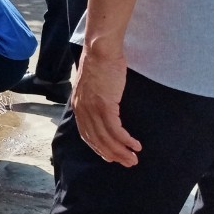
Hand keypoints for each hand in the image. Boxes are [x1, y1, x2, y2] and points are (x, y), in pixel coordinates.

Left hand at [72, 46, 142, 166]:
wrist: (100, 50)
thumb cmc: (100, 64)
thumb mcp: (92, 85)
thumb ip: (94, 98)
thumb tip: (102, 107)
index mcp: (78, 106)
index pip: (86, 134)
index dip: (98, 147)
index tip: (109, 156)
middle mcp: (83, 110)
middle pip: (96, 140)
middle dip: (112, 154)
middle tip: (126, 163)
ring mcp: (93, 108)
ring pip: (106, 138)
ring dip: (121, 151)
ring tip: (133, 159)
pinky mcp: (105, 105)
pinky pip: (115, 129)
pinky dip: (125, 140)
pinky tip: (134, 145)